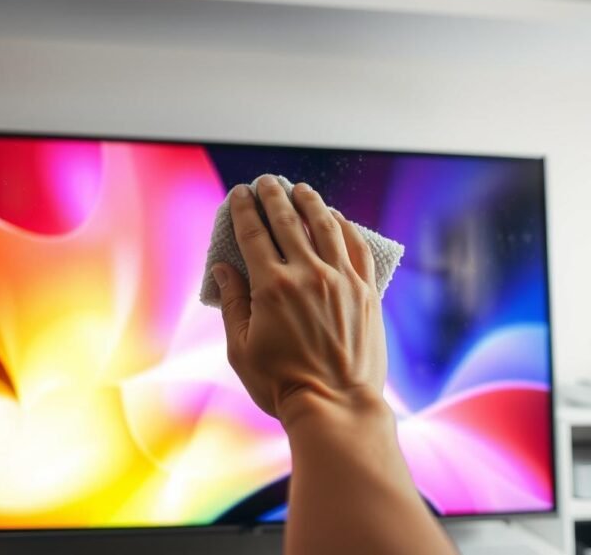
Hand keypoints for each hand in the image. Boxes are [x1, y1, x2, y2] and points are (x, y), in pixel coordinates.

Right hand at [211, 175, 388, 426]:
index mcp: (273, 287)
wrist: (336, 409)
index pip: (254, 233)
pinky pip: (357, 248)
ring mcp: (343, 281)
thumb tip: (223, 270)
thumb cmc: (282, 385)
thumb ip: (233, 304)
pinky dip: (346, 227)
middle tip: (267, 181)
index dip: (244, 209)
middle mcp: (309, 275)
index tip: (240, 193)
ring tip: (301, 189)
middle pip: (288, 221)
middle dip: (274, 196)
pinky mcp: (367, 292)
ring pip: (326, 226)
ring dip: (311, 202)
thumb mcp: (241, 349)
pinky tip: (337, 218)